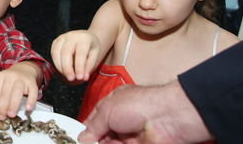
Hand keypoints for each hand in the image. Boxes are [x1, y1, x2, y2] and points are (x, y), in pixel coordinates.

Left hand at [0, 61, 41, 119]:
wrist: (24, 69)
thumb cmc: (11, 80)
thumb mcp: (2, 83)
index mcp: (1, 77)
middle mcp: (11, 76)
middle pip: (5, 93)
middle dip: (3, 106)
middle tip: (2, 117)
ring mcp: (22, 79)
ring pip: (17, 92)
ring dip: (13, 105)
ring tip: (11, 114)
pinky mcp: (32, 83)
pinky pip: (32, 92)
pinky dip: (30, 101)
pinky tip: (28, 108)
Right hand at [51, 30, 100, 83]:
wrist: (86, 38)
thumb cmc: (91, 49)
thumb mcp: (95, 56)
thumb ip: (89, 66)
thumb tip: (83, 77)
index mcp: (84, 37)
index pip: (80, 53)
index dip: (79, 66)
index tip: (80, 78)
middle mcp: (72, 35)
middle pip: (66, 52)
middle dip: (67, 68)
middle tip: (71, 79)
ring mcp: (62, 37)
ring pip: (56, 52)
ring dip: (60, 67)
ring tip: (68, 76)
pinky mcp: (56, 41)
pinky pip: (53, 53)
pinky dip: (56, 63)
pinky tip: (63, 70)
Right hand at [78, 81, 211, 143]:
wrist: (166, 118)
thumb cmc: (141, 104)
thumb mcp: (106, 111)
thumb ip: (93, 126)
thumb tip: (84, 136)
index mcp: (115, 103)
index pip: (96, 117)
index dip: (86, 127)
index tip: (76, 137)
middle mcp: (123, 118)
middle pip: (103, 133)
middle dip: (93, 139)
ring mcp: (131, 134)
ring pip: (111, 143)